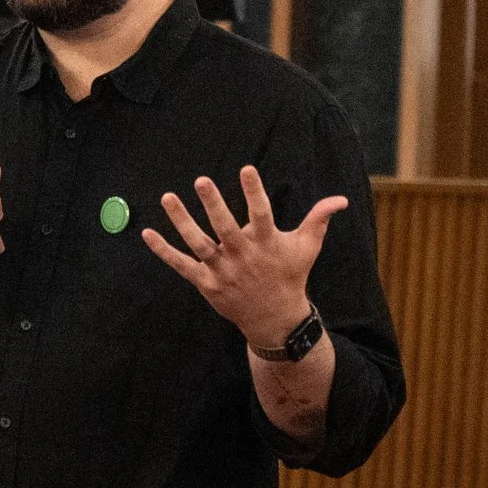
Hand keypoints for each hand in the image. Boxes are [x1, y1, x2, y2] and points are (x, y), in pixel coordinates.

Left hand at [143, 165, 345, 350]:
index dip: (254, 191)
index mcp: (267, 243)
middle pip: (225, 227)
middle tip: (201, 180)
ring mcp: (222, 270)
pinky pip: (181, 265)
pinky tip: (147, 233)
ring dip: (181, 221)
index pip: (261, 213)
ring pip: (198, 243)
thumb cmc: (290, 275)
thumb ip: (319, 218)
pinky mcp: (206, 283)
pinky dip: (163, 251)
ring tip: (167, 197)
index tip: (246, 168)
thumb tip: (341, 199)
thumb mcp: (307, 247)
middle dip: (213, 204)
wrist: (274, 319)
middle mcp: (242, 255)